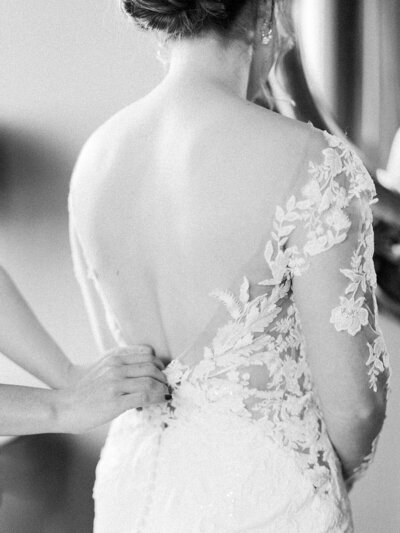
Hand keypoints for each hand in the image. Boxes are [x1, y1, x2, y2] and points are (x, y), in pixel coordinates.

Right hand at [55, 345, 170, 433]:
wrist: (64, 407)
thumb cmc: (84, 391)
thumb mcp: (103, 369)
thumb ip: (121, 365)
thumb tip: (144, 371)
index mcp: (114, 357)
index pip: (148, 354)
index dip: (159, 364)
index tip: (161, 374)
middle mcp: (116, 367)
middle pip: (152, 367)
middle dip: (164, 378)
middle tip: (167, 386)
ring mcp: (116, 383)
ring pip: (151, 381)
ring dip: (163, 389)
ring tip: (165, 394)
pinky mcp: (116, 401)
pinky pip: (145, 396)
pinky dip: (158, 398)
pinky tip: (161, 401)